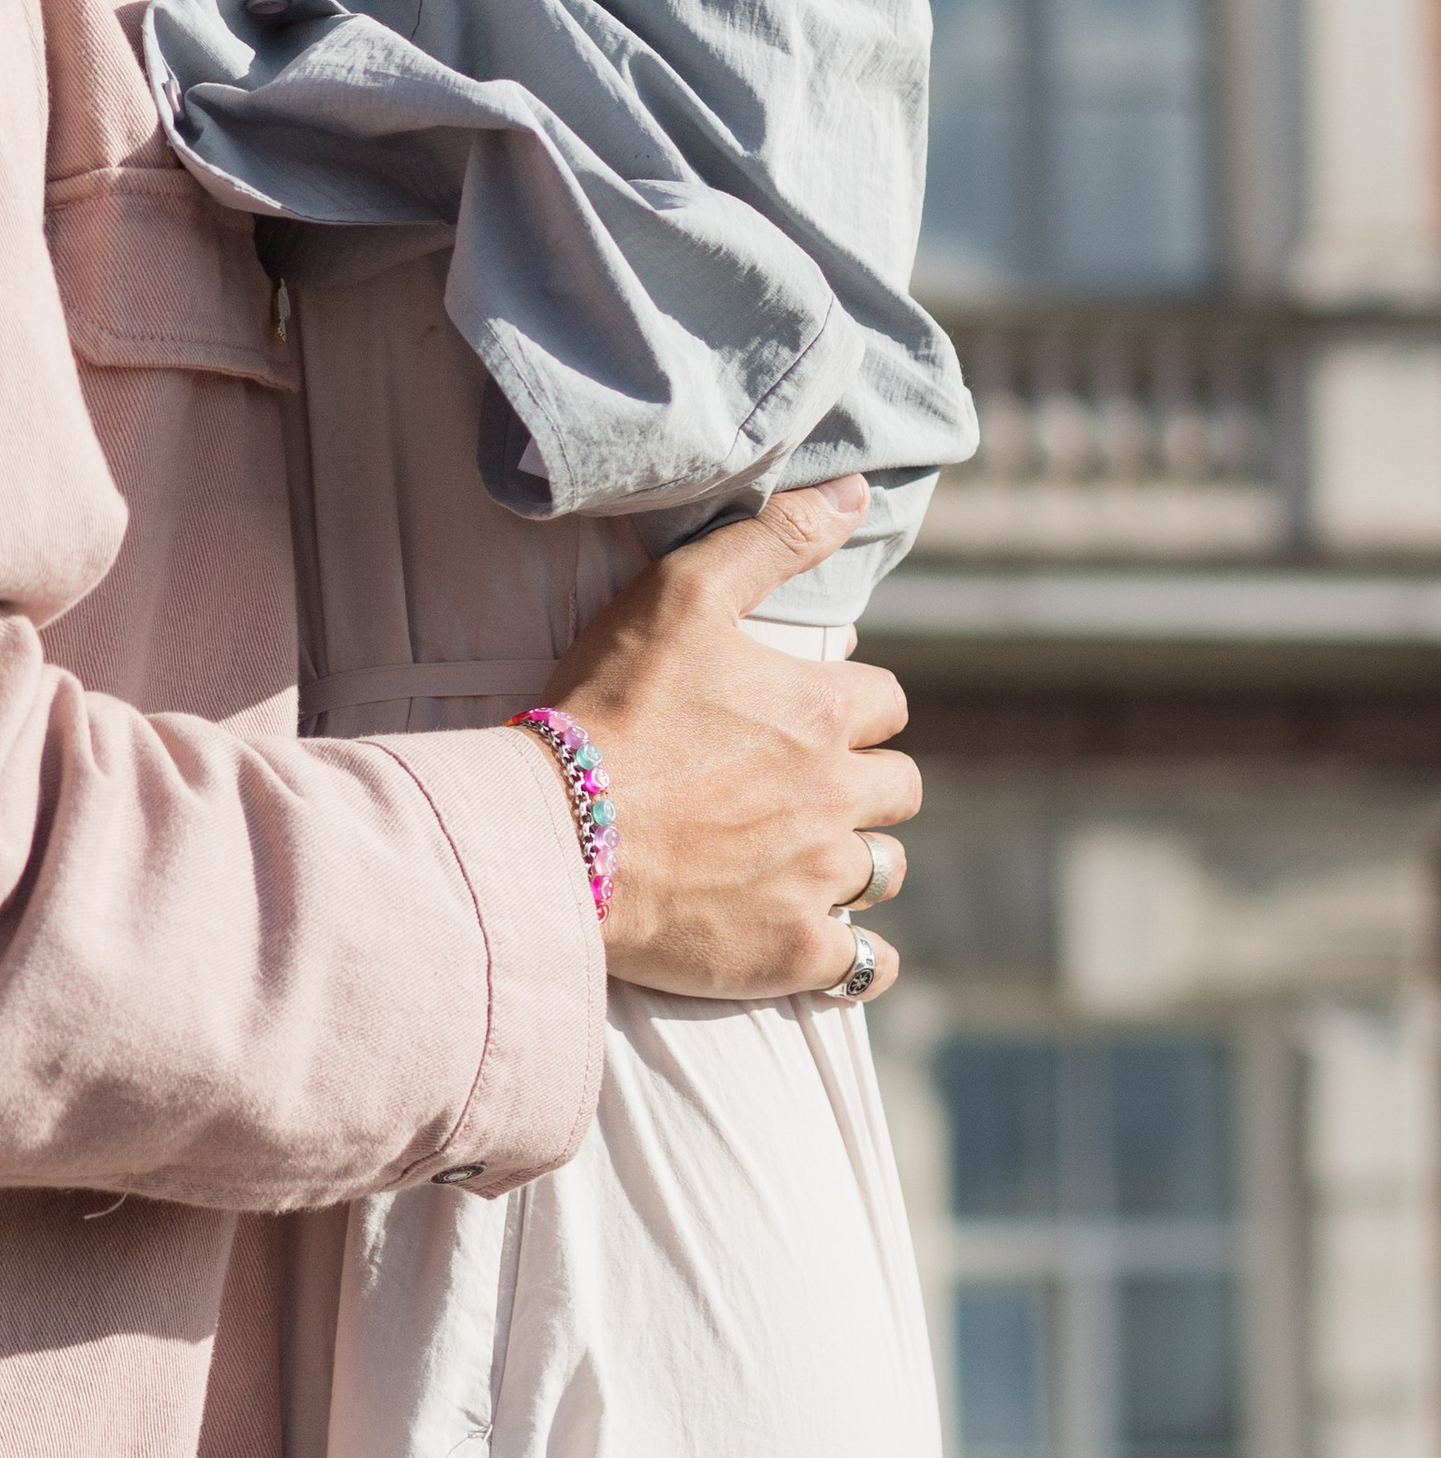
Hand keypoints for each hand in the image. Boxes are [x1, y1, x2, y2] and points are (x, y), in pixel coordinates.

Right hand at [546, 478, 918, 1004]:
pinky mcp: (793, 952)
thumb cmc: (610, 708)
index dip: (851, 706)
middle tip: (800, 788)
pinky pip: (865, 964)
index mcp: (826, 713)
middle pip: (900, 790)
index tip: (804, 716)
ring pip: (883, 871)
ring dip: (855, 862)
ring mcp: (821, 880)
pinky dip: (854, 955)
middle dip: (863, 785)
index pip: (888, 703)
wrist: (556, 832)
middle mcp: (840, 797)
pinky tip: (822, 941)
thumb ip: (773, 539)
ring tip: (799, 858)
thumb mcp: (682, 594)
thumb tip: (853, 493)